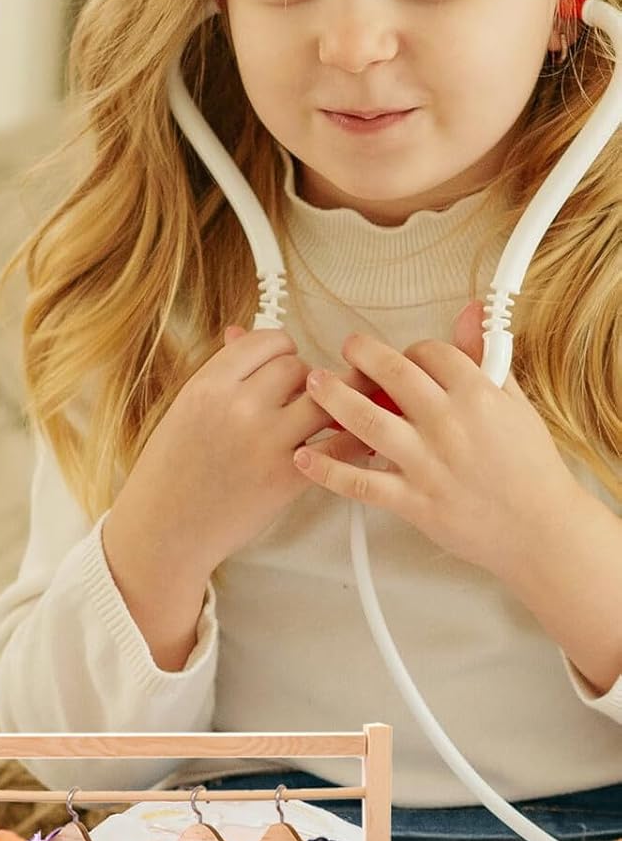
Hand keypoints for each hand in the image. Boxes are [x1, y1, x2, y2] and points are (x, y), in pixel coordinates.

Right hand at [115, 324, 370, 576]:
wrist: (163, 530)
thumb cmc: (170, 472)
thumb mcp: (183, 411)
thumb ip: (219, 373)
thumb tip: (241, 332)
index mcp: (206, 387)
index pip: (266, 341)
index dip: (278, 352)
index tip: (276, 368)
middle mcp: (237, 408)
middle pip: (297, 366)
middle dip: (299, 382)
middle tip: (289, 402)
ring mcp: (265, 442)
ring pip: (324, 398)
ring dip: (325, 406)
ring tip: (316, 419)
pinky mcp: (288, 476)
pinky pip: (340, 443)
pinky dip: (349, 440)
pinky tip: (348, 442)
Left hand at [292, 301, 582, 580]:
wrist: (538, 528)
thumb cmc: (528, 466)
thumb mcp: (514, 404)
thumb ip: (486, 359)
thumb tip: (470, 312)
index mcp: (478, 396)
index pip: (431, 354)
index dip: (409, 350)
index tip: (399, 358)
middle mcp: (448, 424)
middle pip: (393, 376)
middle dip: (362, 355)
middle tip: (345, 348)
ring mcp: (426, 463)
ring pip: (368, 421)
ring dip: (333, 398)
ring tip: (312, 382)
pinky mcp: (412, 501)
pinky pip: (360, 483)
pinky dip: (328, 471)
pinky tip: (303, 457)